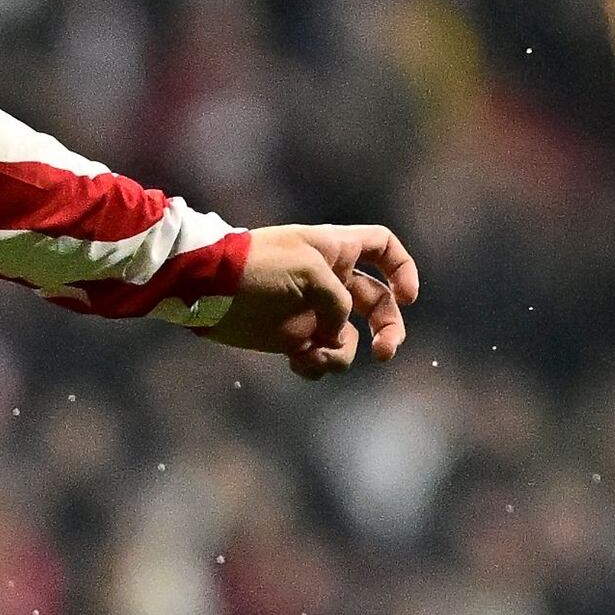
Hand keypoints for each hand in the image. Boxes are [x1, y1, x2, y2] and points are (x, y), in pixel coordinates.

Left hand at [202, 221, 417, 377]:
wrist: (207, 288)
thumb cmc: (257, 267)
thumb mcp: (309, 271)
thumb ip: (338, 300)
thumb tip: (337, 333)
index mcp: (335, 250)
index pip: (383, 248)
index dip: (402, 270)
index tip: (408, 297)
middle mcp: (330, 280)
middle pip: (379, 304)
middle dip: (388, 330)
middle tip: (384, 352)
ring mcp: (312, 311)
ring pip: (349, 340)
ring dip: (341, 354)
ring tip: (314, 355)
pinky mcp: (292, 338)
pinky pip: (320, 358)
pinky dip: (316, 366)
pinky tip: (297, 362)